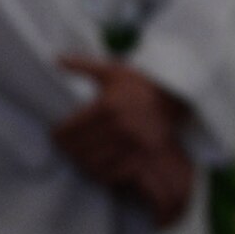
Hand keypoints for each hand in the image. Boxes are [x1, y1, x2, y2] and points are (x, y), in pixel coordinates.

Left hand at [52, 57, 195, 225]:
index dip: (57, 135)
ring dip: (84, 164)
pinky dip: (102, 174)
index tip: (56, 136)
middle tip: (66, 149)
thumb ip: (83, 65)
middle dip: (69, 151)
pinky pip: (113, 175)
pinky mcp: (143, 157)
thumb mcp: (113, 71)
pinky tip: (100, 166)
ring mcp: (132, 144)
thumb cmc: (142, 83)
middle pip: (78, 150)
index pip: (69, 131)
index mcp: (107, 106)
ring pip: (93, 165)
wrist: (178, 96)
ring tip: (81, 158)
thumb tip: (57, 59)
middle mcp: (119, 126)